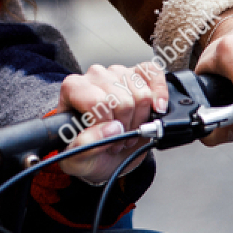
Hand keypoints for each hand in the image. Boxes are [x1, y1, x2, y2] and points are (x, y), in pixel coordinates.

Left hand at [57, 62, 164, 183]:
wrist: (102, 155)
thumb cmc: (86, 153)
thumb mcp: (76, 160)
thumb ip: (85, 146)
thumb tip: (111, 129)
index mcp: (73, 89)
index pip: (99, 102)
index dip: (108, 126)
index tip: (108, 140)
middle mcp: (95, 76)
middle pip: (123, 100)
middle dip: (125, 127)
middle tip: (118, 140)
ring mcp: (117, 72)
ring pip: (142, 93)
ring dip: (141, 119)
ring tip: (128, 130)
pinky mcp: (137, 74)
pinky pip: (153, 73)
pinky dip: (159, 93)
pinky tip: (156, 109)